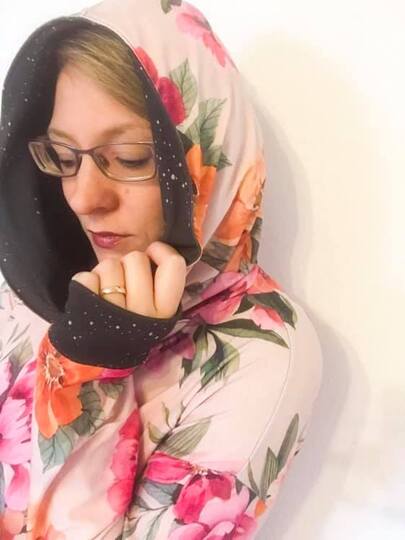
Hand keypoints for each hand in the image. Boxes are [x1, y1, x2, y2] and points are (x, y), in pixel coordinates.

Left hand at [71, 241, 186, 318]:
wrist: (98, 355)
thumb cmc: (130, 323)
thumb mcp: (156, 309)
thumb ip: (161, 284)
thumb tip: (154, 249)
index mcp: (165, 310)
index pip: (174, 264)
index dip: (161, 251)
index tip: (151, 255)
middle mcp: (143, 313)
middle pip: (137, 258)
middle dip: (127, 264)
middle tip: (124, 283)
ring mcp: (114, 312)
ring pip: (110, 265)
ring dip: (105, 273)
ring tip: (106, 291)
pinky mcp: (87, 309)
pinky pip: (86, 276)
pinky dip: (86, 282)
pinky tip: (90, 297)